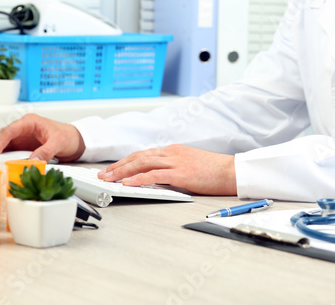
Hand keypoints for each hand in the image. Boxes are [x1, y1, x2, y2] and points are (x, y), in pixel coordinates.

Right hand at [0, 113, 85, 161]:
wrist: (76, 140)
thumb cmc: (68, 136)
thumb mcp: (58, 143)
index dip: (0, 142)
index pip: (10, 130)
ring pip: (2, 143)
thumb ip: (46, 152)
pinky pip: (9, 151)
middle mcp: (23, 128)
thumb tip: (32, 161)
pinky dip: (1, 157)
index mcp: (29, 122)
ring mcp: (21, 137)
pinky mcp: (23, 146)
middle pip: (1, 135)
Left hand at [98, 144, 236, 194]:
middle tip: (104, 174)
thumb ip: (173, 168)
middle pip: (138, 156)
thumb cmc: (213, 170)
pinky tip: (128, 183)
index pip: (143, 154)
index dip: (126, 161)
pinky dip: (138, 178)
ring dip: (123, 171)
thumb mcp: (189, 164)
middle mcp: (171, 153)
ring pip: (142, 163)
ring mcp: (175, 162)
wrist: (231, 171)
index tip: (113, 169)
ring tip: (109, 179)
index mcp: (173, 150)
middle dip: (118, 165)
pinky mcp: (180, 173)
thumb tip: (157, 177)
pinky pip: (154, 175)